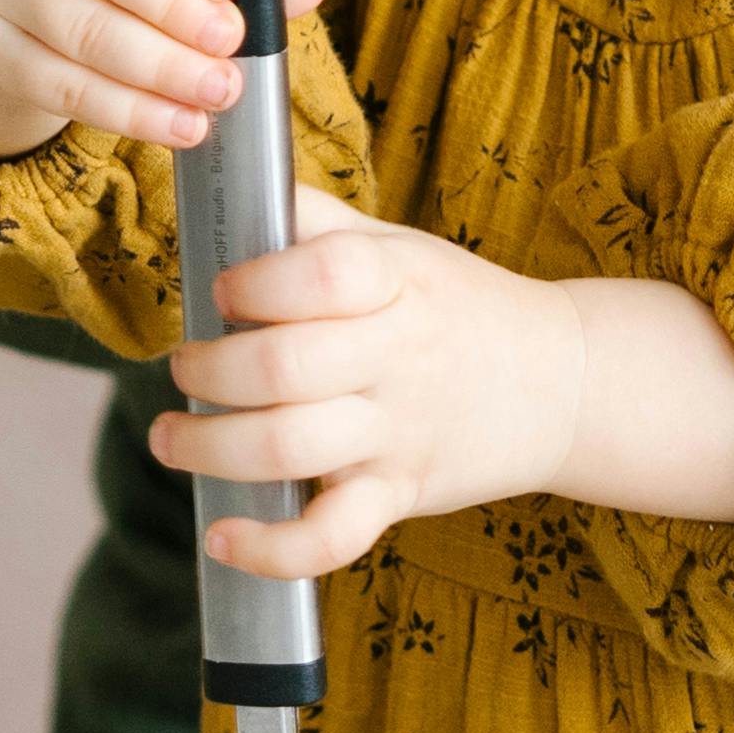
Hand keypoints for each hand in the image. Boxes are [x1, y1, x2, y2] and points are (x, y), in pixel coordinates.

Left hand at [156, 177, 594, 574]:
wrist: (562, 382)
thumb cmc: (456, 307)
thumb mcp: (399, 245)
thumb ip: (316, 220)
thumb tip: (232, 183)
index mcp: (395, 282)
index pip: (321, 276)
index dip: (255, 283)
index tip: (223, 292)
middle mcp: (397, 357)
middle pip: (281, 367)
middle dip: (207, 371)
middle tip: (184, 368)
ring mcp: (398, 433)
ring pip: (286, 449)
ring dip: (207, 447)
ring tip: (171, 436)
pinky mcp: (399, 495)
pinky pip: (331, 537)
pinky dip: (270, 549)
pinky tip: (223, 535)